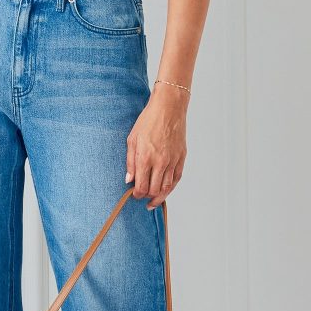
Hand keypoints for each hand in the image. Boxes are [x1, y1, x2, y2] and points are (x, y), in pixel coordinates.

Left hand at [125, 84, 187, 208]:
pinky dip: (171, 187)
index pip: (141, 186)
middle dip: (147, 197)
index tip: (133, 194)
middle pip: (154, 190)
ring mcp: (172, 161)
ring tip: (153, 201)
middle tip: (142, 198)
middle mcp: (160, 162)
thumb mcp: (132, 139)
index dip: (136, 194)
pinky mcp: (181, 157)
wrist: (169, 108)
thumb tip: (129, 180)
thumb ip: (130, 162)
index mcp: (145, 158)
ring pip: (167, 187)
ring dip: (159, 196)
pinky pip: (176, 179)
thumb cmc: (148, 121)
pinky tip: (165, 190)